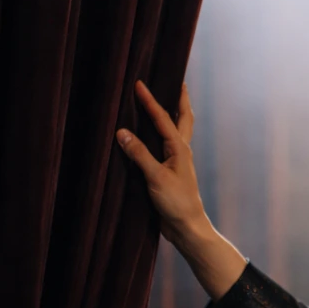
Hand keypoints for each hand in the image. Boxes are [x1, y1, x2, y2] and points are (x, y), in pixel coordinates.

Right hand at [115, 80, 207, 245]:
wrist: (187, 226)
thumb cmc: (176, 202)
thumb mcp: (155, 177)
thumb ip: (139, 154)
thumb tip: (121, 132)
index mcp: (179, 148)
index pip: (162, 118)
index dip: (150, 101)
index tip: (139, 83)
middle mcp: (181, 150)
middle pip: (182, 118)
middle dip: (180, 99)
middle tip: (177, 81)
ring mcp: (176, 160)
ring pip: (177, 130)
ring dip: (173, 113)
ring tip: (167, 99)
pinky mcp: (169, 171)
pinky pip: (165, 145)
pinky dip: (162, 133)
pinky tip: (153, 133)